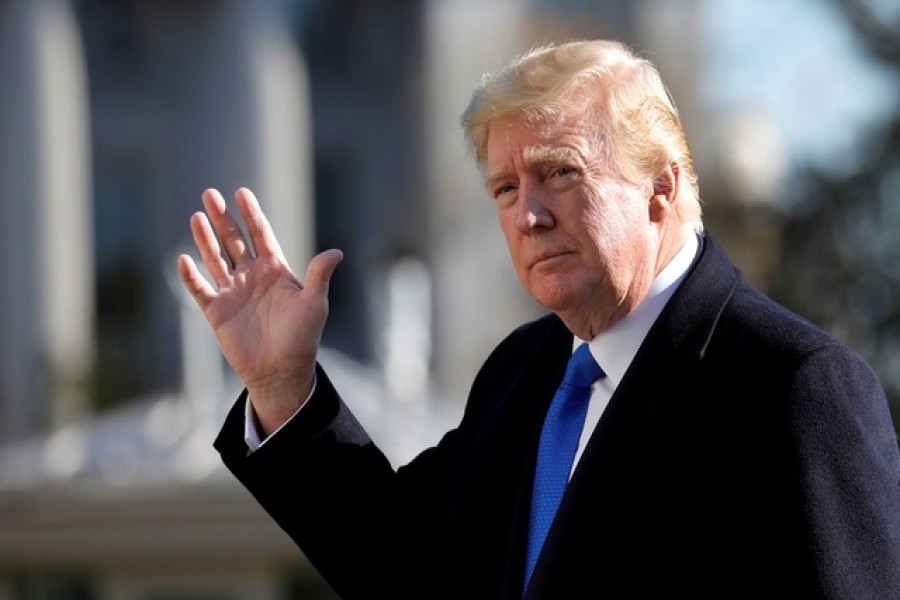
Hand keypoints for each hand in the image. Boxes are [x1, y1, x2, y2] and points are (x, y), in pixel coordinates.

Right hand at [177, 187, 342, 434]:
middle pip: (233, 240)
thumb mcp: (314, 304)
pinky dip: (191, 275)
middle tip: (210, 193)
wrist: (281, 370)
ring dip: (205, 238)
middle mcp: (252, 276)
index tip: (242, 192)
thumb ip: (318, 276)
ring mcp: (233, 292)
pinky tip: (183, 259)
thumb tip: (336, 252)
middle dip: (222, 217)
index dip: (251, 213)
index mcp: (275, 269)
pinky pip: (200, 289)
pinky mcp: (217, 311)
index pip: (260, 234)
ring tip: (197, 216)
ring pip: (215, 258)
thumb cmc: (302, 337)